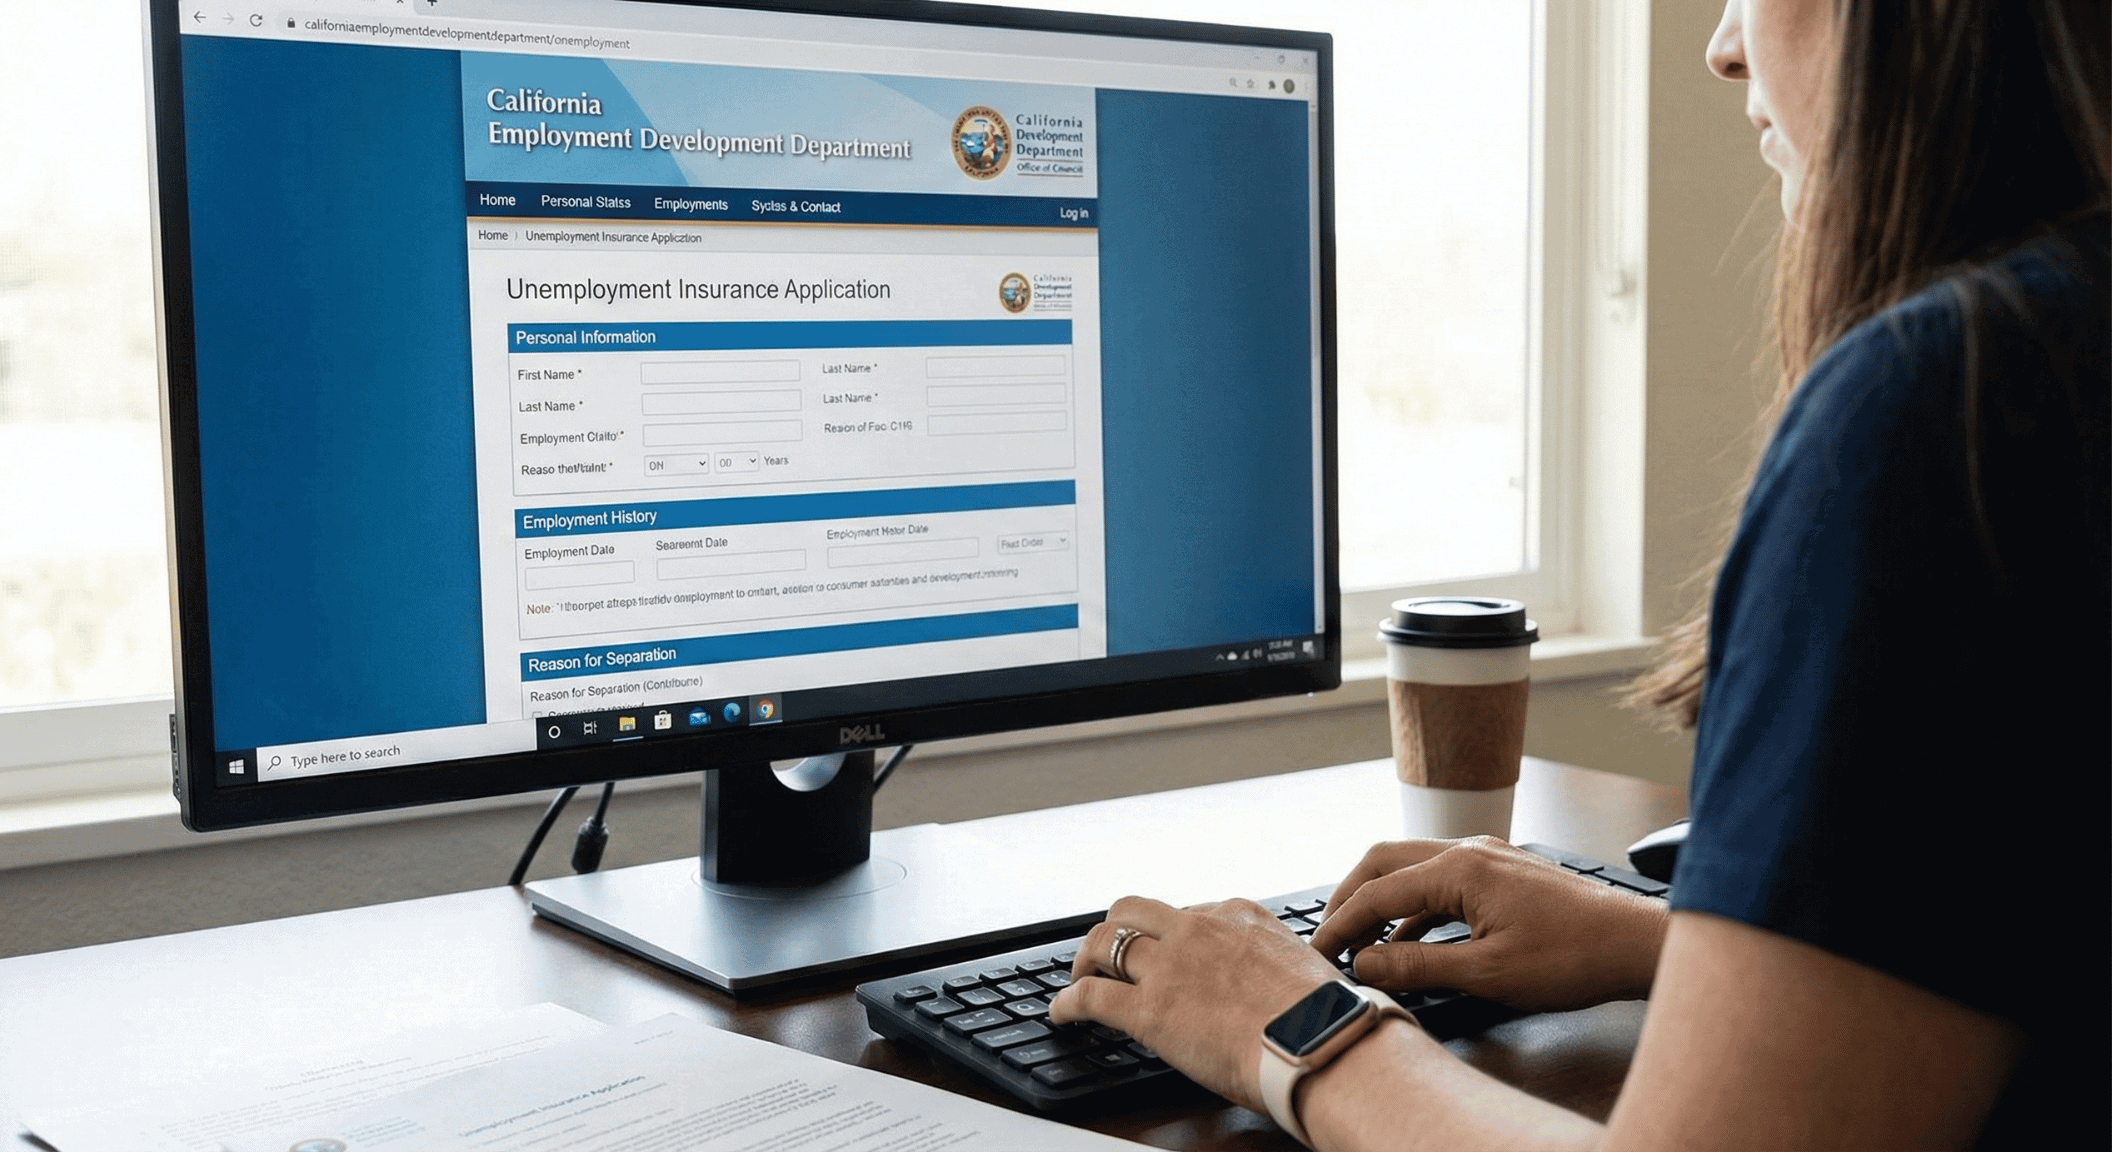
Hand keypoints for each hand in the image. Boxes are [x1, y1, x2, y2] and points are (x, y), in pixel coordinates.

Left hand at [1047, 896, 1347, 1111]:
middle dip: (1115, 931)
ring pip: (1103, 941)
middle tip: (1106, 955)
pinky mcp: (1149, 1010)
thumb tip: (1273, 986)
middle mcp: (1198, 929)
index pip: (1185, 912)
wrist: (1323, 1045)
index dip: (1166, 935)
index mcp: (1239, 916)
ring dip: (1085, 959)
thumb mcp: (1304, 966)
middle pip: (1133, 911)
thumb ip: (1274, 963)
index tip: (1161, 952)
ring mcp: (1170, 966)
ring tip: (1079, 977)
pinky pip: (1090, 995)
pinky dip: (1068, 1003)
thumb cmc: (1327, 1018)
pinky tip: (1063, 1014)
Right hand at [1309, 837, 1668, 1011]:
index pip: (1378, 893)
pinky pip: (1440, 881)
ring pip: (1411, 867)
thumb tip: (1366, 962)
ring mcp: (1487, 857)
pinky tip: (1410, 942)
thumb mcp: (1488, 972)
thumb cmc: (1572, 958)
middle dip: (1350, 899)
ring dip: (1382, 901)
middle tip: (1328, 939)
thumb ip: (1419, 965)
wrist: (1635, 944)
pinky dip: (1414, 908)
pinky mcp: (1502, 872)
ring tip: (1361, 942)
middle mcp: (1468, 851)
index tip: (1317, 955)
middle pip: (1384, 862)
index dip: (1340, 925)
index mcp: (1459, 870)